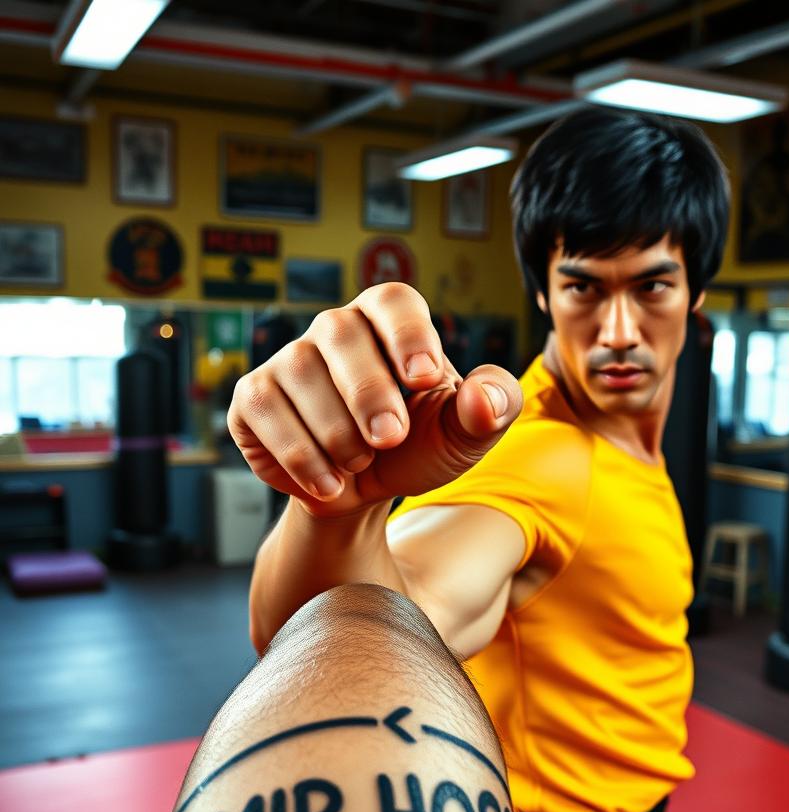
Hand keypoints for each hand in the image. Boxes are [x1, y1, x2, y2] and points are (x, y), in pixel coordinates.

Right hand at [227, 283, 522, 516]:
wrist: (366, 490)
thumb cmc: (420, 446)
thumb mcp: (466, 432)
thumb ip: (493, 409)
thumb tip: (482, 397)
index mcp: (391, 323)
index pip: (393, 301)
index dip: (407, 333)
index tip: (424, 379)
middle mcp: (335, 330)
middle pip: (340, 334)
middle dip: (367, 393)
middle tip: (390, 440)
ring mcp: (289, 360)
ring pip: (299, 376)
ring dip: (337, 433)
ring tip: (362, 462)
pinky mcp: (254, 397)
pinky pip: (264, 413)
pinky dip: (301, 457)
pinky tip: (330, 481)